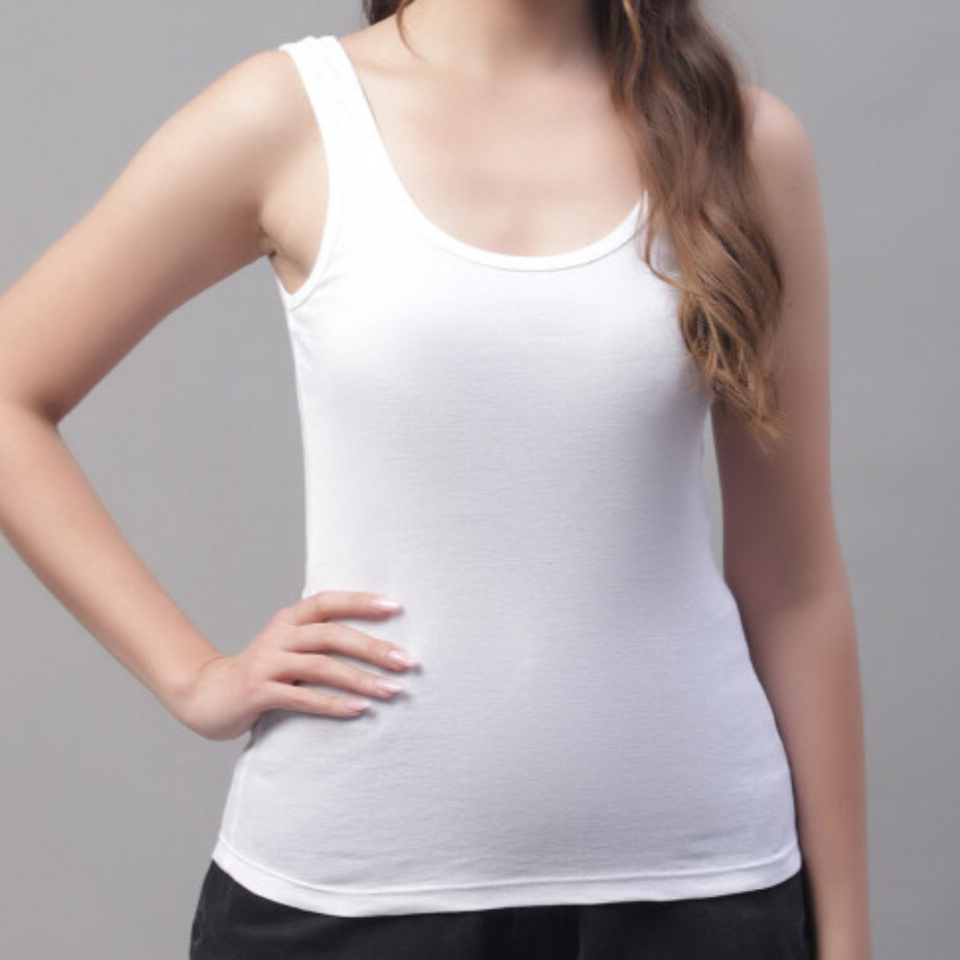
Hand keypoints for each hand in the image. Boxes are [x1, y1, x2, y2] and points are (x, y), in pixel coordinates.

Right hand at [174, 589, 417, 739]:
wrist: (208, 697)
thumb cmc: (264, 673)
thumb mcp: (290, 648)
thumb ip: (321, 640)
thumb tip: (379, 642)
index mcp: (289, 619)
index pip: (328, 601)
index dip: (361, 601)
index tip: (396, 606)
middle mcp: (279, 636)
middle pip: (332, 635)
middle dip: (373, 648)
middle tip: (407, 662)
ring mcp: (267, 663)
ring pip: (321, 666)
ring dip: (361, 679)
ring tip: (392, 691)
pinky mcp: (259, 692)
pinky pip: (302, 697)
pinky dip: (333, 704)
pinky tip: (359, 710)